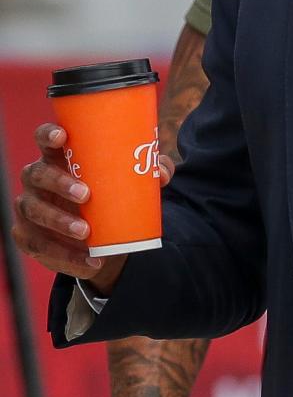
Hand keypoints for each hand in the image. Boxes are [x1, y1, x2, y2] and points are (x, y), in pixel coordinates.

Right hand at [12, 123, 172, 291]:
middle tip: (86, 195)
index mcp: (59, 158)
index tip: (62, 137)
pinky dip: (65, 256)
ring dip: (58, 221)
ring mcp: (30, 206)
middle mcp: (38, 178)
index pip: (45, 139)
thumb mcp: (130, 182)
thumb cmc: (109, 195)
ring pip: (34, 210)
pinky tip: (89, 262)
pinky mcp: (28, 235)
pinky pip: (40, 245)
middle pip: (38, 174)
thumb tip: (161, 173)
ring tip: (85, 232)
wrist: (98, 238)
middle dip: (59, 183)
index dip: (48, 134)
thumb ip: (150, 170)